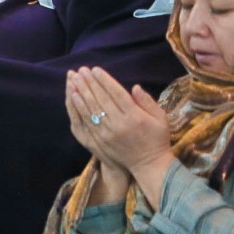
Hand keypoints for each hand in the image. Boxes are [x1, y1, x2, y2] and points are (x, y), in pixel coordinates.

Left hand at [65, 67, 172, 199]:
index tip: (95, 69)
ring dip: (81, 91)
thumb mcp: (160, 118)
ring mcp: (107, 133)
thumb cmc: (157, 139)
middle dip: (90, 82)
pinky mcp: (100, 140)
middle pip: (101, 99)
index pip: (116, 94)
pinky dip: (79, 107)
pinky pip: (86, 121)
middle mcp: (119, 123)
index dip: (105, 80)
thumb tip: (134, 86)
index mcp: (135, 116)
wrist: (149, 164)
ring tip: (74, 78)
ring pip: (91, 108)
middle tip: (81, 70)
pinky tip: (73, 96)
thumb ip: (147, 101)